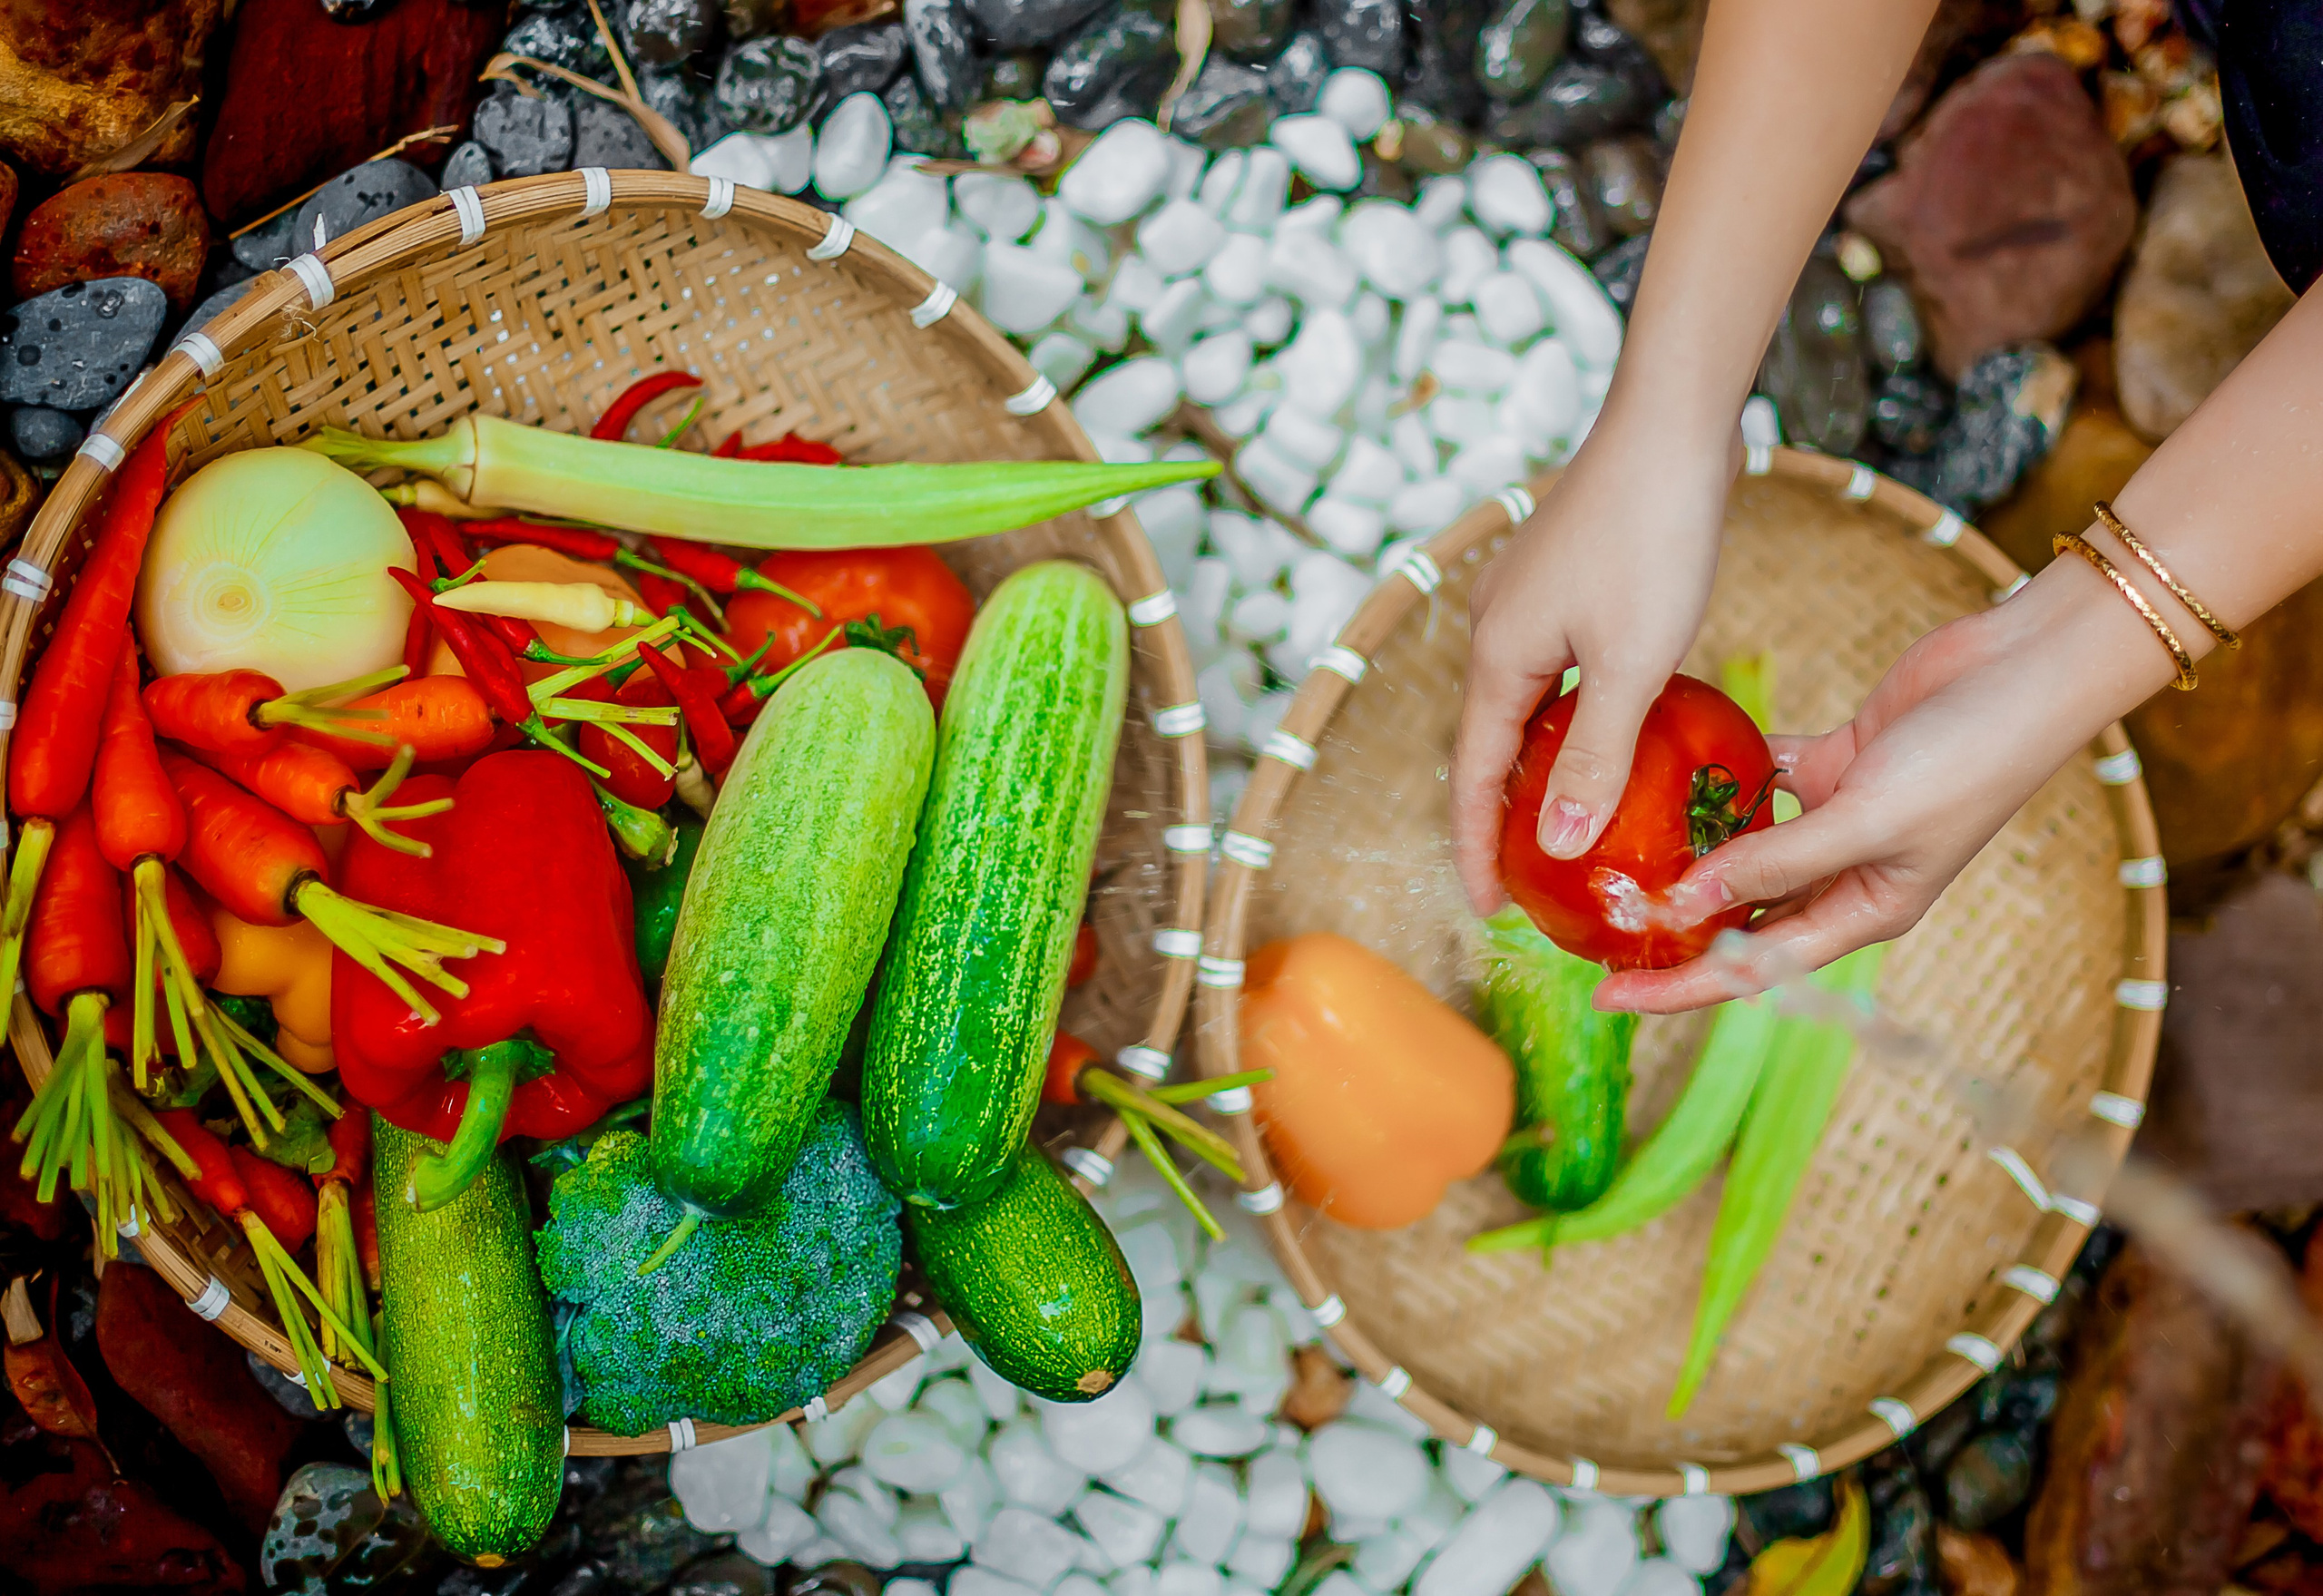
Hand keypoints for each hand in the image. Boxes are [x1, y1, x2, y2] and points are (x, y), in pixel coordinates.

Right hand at [1450, 416, 1738, 915]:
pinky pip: (1550, 673)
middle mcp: (1494, 630)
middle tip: (1530, 883)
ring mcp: (1524, 602)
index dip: (1476, 847)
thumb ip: (1595, 758)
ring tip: (1564, 825)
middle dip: (1501, 817)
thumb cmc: (1654, 536)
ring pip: (1522, 708)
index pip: (1474, 778)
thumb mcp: (1634, 662)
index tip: (1489, 909)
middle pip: (1489, 745)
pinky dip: (1566, 720)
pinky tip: (1607, 736)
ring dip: (1537, 768)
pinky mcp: (1559, 582)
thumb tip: (1555, 845)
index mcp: (1497, 657)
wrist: (1673, 423)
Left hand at [1597, 565, 2153, 1013]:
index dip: (1679, 986)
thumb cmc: (1967, 757)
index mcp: (1864, 912)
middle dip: (1669, 925)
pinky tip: (1662, 758)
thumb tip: (1686, 905)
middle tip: (1588, 924)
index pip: (1752, 967)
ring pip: (1743, 847)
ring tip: (1611, 849)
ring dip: (1687, 847)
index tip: (1608, 995)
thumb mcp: (1867, 820)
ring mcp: (1837, 819)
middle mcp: (1846, 875)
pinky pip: (1759, 777)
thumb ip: (1775, 862)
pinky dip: (1719, 771)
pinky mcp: (1833, 763)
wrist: (2028, 668)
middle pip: (1738, 917)